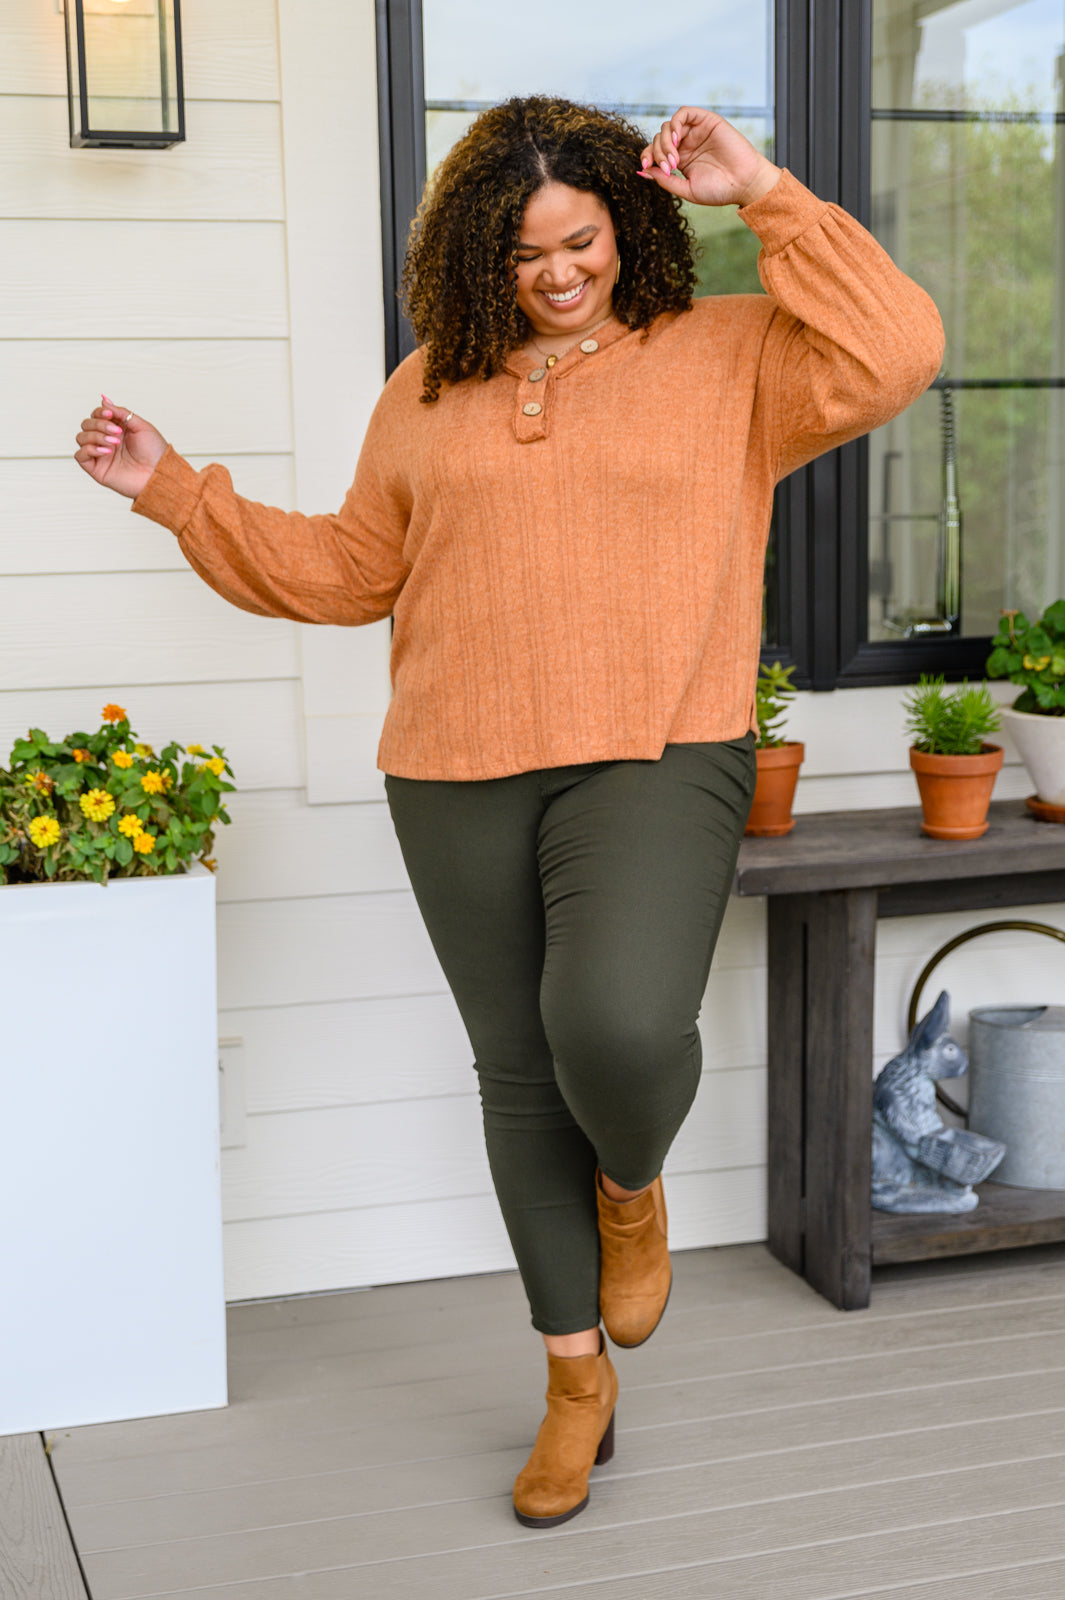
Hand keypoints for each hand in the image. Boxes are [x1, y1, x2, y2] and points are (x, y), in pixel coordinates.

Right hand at [74, 395, 167, 499]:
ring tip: (114, 443)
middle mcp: (106, 440)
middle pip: (86, 424)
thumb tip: (104, 400)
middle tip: (117, 433)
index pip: (96, 415)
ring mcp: (100, 454)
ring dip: (96, 436)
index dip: (100, 412)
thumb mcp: (140, 425)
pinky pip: (80, 455)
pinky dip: (90, 449)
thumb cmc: (155, 452)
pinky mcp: (97, 469)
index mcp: (116, 429)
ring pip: (81, 437)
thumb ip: (121, 412)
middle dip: (99, 424)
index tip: (111, 415)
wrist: (159, 474)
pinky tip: (106, 451)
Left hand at [638, 108, 780, 208]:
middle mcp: (686, 144)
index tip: (646, 166)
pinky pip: (684, 113)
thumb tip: (643, 170)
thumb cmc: (719, 190)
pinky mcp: (706, 121)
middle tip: (668, 168)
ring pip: (668, 126)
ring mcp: (695, 132)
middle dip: (658, 152)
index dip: (647, 156)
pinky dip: (675, 123)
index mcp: (680, 160)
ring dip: (665, 141)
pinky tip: (676, 138)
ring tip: (674, 159)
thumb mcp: (686, 189)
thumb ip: (665, 180)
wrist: (744, 183)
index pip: (655, 152)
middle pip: (659, 138)